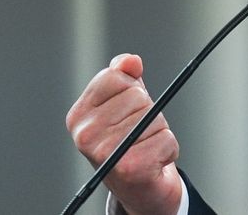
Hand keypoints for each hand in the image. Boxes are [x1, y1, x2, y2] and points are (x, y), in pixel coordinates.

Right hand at [66, 54, 182, 214]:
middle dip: (147, 112)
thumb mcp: (123, 102)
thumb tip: (131, 60)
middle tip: (138, 133)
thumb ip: (124, 75)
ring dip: (158, 130)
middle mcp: (85, 135)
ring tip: (144, 146)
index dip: (131, 88)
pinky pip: (167, 138)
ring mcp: (106, 152)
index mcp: (79, 115)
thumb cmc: (129, 139)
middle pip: (138, 97)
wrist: (137, 186)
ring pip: (154, 117)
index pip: (114, 77)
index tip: (128, 108)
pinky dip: (169, 149)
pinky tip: (154, 161)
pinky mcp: (130, 168)